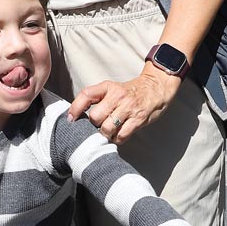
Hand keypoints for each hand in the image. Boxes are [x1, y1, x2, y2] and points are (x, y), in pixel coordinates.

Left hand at [66, 66, 182, 144]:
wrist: (156, 88)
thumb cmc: (130, 92)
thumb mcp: (113, 89)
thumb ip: (98, 99)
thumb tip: (77, 117)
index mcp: (108, 86)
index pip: (86, 95)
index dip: (75, 108)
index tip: (70, 119)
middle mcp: (117, 96)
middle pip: (95, 117)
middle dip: (94, 125)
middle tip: (98, 126)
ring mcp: (129, 108)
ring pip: (107, 128)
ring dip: (105, 134)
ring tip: (109, 131)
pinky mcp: (138, 119)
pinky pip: (121, 136)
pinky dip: (117, 139)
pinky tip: (119, 134)